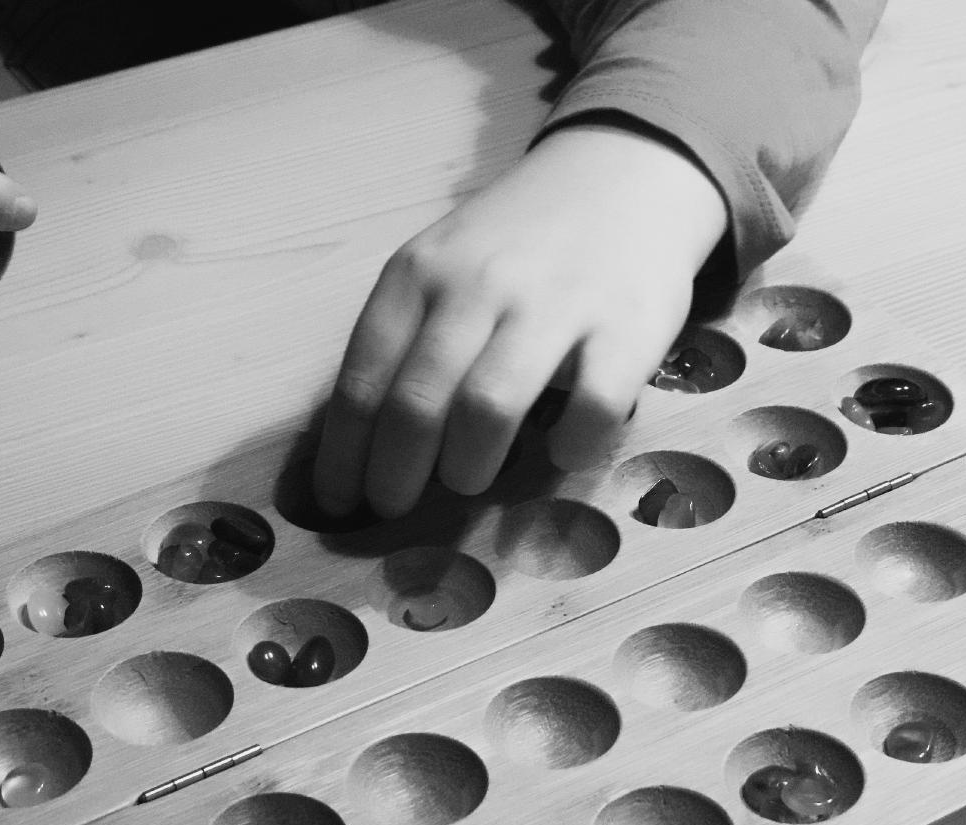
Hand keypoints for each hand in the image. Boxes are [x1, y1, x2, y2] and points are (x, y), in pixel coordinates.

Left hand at [312, 122, 728, 517]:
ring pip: (488, 409)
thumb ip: (407, 337)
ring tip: (466, 480)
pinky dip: (568, 447)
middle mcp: (480, 285)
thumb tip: (361, 446)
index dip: (344, 455)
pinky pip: (590, 409)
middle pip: (416, 404)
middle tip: (394, 508)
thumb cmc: (519, 243)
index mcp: (420, 273)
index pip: (364, 379)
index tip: (338, 500)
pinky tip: (560, 450)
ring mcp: (556, 304)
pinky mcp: (627, 326)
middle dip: (394, 475)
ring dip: (466, 467)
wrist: (622, 174)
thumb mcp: (443, 265)